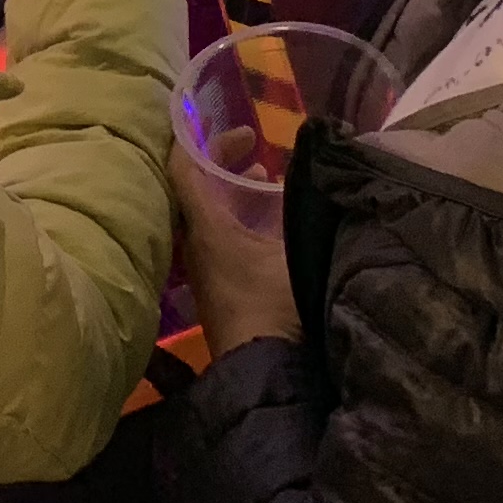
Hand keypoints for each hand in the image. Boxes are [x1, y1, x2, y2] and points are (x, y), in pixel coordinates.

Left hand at [170, 141, 304, 353]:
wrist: (265, 374)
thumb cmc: (277, 306)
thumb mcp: (295, 250)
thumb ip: (302, 208)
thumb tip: (317, 171)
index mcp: (206, 227)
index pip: (184, 168)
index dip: (203, 138)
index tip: (242, 129)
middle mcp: (197, 244)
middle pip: (197, 188)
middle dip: (224, 161)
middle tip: (256, 148)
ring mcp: (205, 269)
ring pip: (210, 214)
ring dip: (234, 191)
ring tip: (266, 180)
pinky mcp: (219, 289)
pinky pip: (220, 238)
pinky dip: (239, 218)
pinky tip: (270, 224)